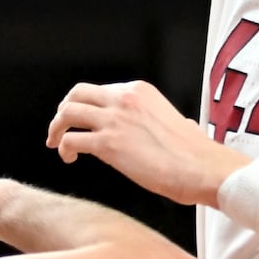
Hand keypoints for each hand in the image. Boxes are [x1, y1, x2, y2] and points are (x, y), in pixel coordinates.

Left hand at [46, 81, 232, 208]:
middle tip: (60, 127)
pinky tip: (70, 158)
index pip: (101, 90)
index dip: (88, 106)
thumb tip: (182, 127)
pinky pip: (72, 139)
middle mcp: (124, 98)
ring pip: (68, 113)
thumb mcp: (179, 122)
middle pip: (77, 93)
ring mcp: (114, 119)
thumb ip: (169, 120)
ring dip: (57, 128)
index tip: (84, 121)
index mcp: (139, 91)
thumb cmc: (196, 153)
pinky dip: (64, 148)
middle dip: (64, 110)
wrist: (202, 168)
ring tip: (56, 143)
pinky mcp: (108, 144)